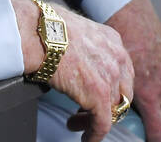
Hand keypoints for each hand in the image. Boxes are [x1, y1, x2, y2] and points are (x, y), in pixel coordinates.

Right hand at [14, 0, 133, 141]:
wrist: (38, 32)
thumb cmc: (46, 29)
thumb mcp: (77, 31)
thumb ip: (87, 46)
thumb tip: (76, 58)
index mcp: (112, 40)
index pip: (122, 71)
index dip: (111, 88)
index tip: (99, 96)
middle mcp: (117, 57)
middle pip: (122, 92)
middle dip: (107, 105)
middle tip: (89, 112)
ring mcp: (110, 76)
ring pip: (112, 110)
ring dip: (93, 120)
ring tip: (77, 122)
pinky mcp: (99, 95)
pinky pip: (102, 124)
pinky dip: (94, 134)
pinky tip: (85, 137)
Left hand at [106, 0, 160, 141]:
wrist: (129, 11)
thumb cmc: (115, 40)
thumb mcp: (109, 72)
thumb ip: (110, 94)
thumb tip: (98, 109)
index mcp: (148, 91)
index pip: (157, 129)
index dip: (150, 139)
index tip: (143, 139)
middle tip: (147, 128)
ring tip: (149, 108)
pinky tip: (154, 85)